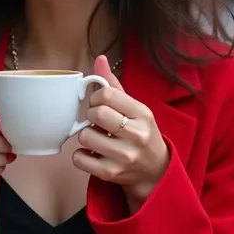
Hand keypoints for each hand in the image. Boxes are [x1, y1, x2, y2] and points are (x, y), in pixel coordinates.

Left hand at [72, 56, 169, 206]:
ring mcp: (124, 156)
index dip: (97, 97)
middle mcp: (136, 135)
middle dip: (91, 115)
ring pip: (85, 136)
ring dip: (86, 135)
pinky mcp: (111, 174)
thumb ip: (114, 85)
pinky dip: (81, 155)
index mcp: (143, 114)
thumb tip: (100, 59)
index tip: (100, 104)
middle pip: (96, 114)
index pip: (107, 94)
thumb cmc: (140, 134)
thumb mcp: (135, 108)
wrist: (154, 172)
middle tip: (98, 121)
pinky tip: (93, 153)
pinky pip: (79, 158)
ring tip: (98, 138)